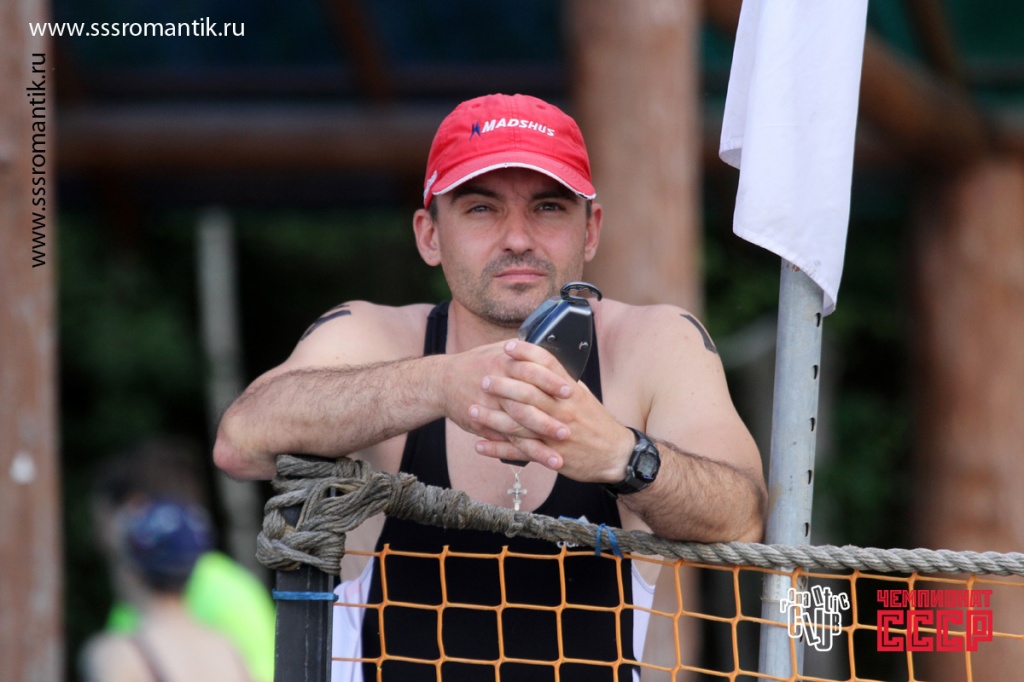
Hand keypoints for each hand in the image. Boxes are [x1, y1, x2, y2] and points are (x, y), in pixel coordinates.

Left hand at [468, 341, 632, 481]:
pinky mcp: (550, 455)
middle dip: (503, 385)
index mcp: (571, 392)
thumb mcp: (584, 396)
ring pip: (518, 424)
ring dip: (492, 418)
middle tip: (483, 379)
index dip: (527, 354)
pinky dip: (497, 449)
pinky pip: (518, 452)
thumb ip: (562, 383)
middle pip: (528, 392)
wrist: (615, 455)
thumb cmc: (596, 423)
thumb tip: (542, 365)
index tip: (508, 346)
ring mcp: (555, 433)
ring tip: (472, 412)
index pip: (547, 365)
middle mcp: (563, 409)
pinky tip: (479, 445)